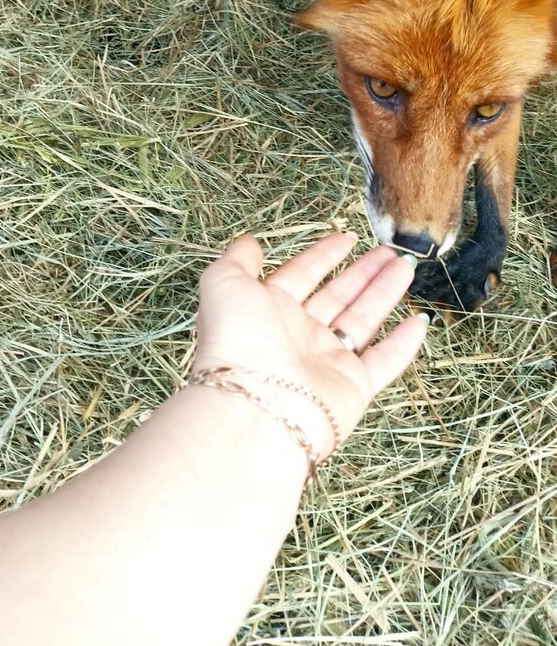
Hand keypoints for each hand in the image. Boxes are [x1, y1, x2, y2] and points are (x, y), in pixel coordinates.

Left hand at [195, 234, 425, 455]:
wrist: (257, 407)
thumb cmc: (238, 341)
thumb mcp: (224, 284)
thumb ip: (237, 260)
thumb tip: (249, 244)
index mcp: (269, 310)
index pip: (302, 275)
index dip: (324, 255)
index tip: (347, 238)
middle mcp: (299, 336)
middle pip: (338, 296)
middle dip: (363, 272)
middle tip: (390, 252)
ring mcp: (327, 362)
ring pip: (363, 321)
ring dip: (385, 293)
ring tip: (406, 268)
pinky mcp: (353, 387)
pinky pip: (385, 361)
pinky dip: (403, 343)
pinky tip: (420, 321)